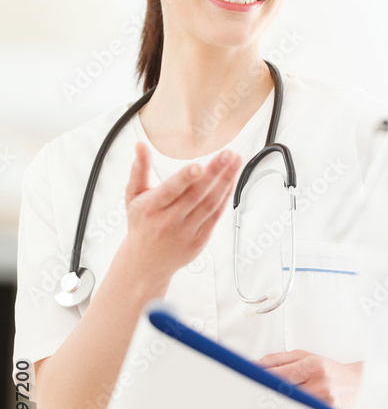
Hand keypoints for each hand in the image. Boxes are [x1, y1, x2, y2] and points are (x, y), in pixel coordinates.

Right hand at [123, 140, 242, 285]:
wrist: (145, 263)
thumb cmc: (141, 224)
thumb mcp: (133, 196)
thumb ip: (139, 169)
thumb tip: (141, 145)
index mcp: (150, 209)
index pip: (169, 192)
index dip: (184, 179)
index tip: (198, 166)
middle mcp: (168, 221)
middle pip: (195, 195)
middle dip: (214, 173)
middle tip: (227, 155)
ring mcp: (185, 232)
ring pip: (210, 204)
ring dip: (225, 181)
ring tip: (234, 162)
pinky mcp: (199, 240)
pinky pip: (216, 216)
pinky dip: (225, 197)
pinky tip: (231, 181)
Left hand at [257, 350, 362, 408]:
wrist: (357, 384)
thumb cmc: (329, 370)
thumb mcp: (305, 357)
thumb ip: (278, 360)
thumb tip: (253, 366)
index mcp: (313, 366)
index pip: (281, 375)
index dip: (261, 380)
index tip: (246, 383)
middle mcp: (320, 385)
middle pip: (284, 394)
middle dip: (265, 397)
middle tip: (248, 401)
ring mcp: (325, 404)